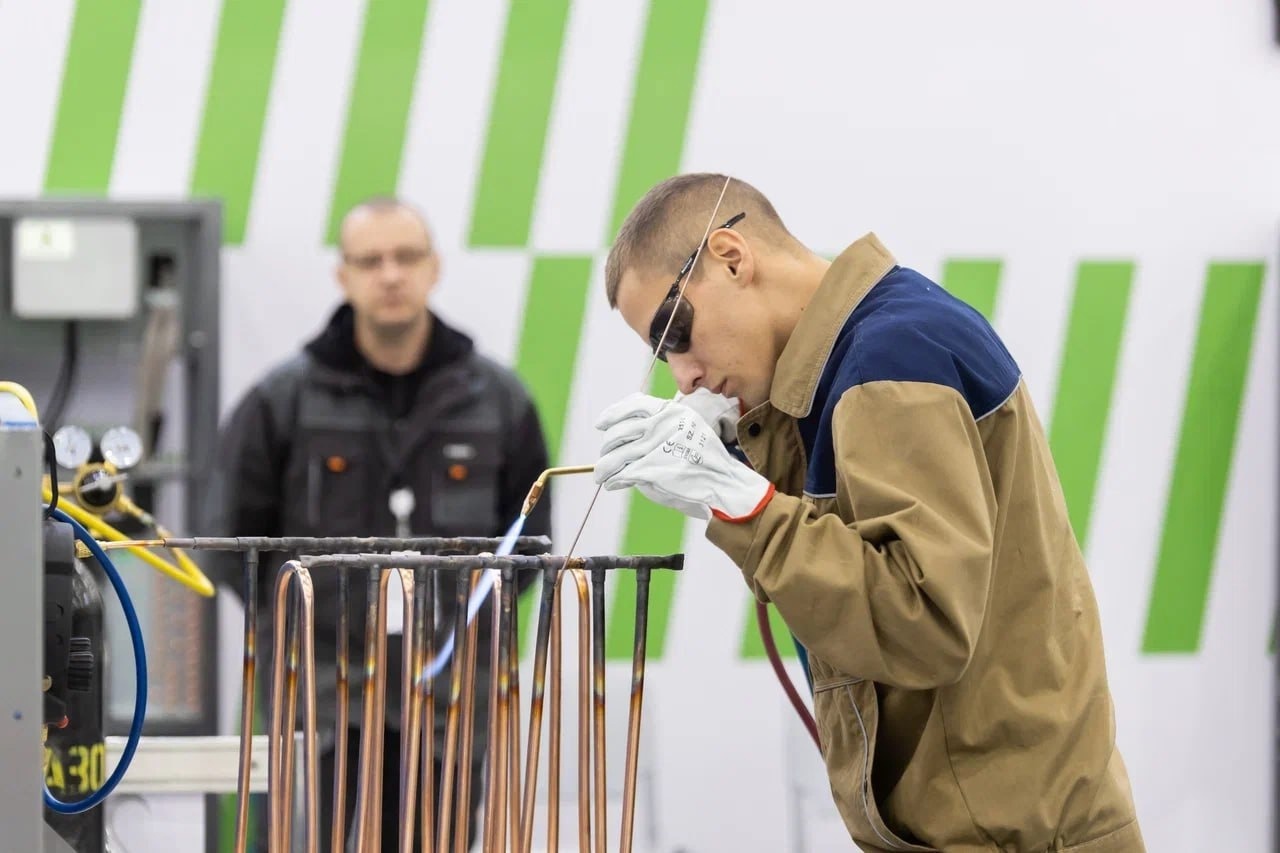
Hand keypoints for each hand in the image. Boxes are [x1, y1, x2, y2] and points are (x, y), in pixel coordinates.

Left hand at [593, 393, 773, 521]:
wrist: (721, 481)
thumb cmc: (703, 458)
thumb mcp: (686, 428)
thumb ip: (660, 426)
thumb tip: (629, 434)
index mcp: (670, 411)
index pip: (633, 405)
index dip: (612, 415)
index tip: (601, 424)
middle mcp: (660, 425)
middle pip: (619, 432)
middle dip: (607, 446)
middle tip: (604, 456)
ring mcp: (654, 447)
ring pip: (616, 455)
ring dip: (605, 467)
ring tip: (602, 475)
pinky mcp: (650, 469)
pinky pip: (622, 473)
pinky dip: (614, 480)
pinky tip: (613, 484)